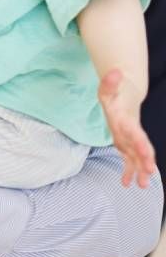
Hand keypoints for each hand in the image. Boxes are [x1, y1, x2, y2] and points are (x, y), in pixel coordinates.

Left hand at [98, 68, 155, 187]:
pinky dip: (128, 172)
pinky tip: (127, 184)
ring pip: (138, 158)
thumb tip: (114, 71)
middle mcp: (132, 134)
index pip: (135, 132)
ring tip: (143, 185)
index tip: (145, 151)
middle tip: (150, 171)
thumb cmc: (113, 97)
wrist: (124, 102)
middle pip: (141, 147)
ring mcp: (130, 142)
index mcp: (127, 122)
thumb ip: (109, 83)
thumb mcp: (107, 89)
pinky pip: (129, 162)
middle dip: (145, 159)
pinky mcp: (126, 147)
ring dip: (140, 171)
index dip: (140, 141)